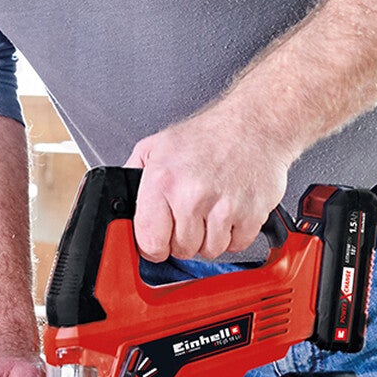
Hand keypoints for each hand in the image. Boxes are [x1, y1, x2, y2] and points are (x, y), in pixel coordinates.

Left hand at [126, 105, 291, 262]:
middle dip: (184, 238)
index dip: (153, 245)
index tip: (160, 239)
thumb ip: (134, 176)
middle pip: (181, 250)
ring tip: (211, 210)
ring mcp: (224, 207)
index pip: (150, 242)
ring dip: (210, 238)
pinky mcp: (251, 214)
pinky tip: (231, 211)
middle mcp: (192, 195)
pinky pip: (237, 246)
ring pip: (209, 251)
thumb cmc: (208, 135)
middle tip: (191, 215)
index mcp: (163, 180)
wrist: (255, 124)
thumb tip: (121, 206)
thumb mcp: (156, 146)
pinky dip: (234, 235)